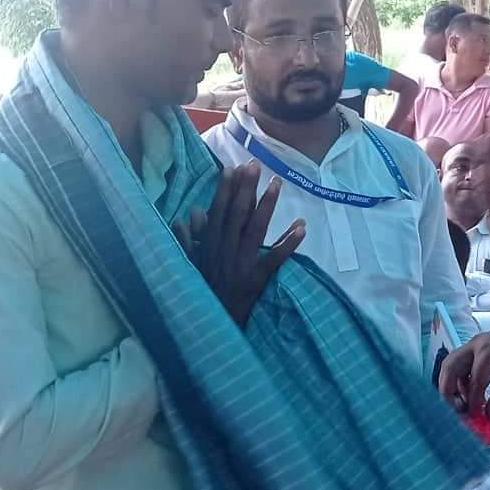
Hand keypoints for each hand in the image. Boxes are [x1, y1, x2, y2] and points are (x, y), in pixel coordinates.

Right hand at [176, 160, 304, 325]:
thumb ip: (189, 240)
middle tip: (255, 165)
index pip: (217, 213)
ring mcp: (241, 264)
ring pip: (255, 230)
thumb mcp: (190, 265)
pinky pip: (274, 259)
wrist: (213, 325)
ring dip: (266, 206)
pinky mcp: (257, 279)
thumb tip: (189, 214)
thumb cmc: (203, 293)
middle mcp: (225, 251)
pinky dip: (288, 244)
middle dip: (245, 188)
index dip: (224, 190)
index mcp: (210, 247)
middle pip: (237, 214)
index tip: (231, 168)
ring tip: (277, 183)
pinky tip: (301, 227)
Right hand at [437, 323, 489, 418]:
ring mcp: (472, 344)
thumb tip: (489, 417)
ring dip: (451, 385)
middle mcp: (475, 345)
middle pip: (450, 368)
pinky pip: (458, 363)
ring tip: (461, 404)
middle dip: (448, 391)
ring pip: (450, 364)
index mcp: (488, 351)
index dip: (473, 401)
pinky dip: (458, 379)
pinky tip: (468, 393)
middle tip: (455, 410)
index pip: (474, 381)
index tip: (474, 416)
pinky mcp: (473, 347)